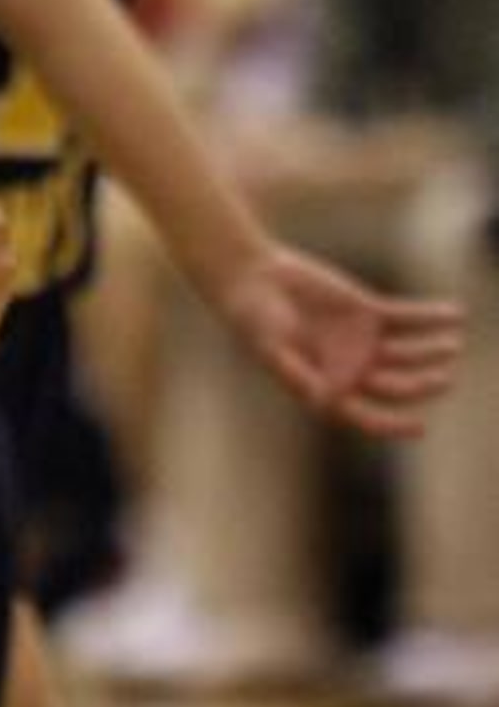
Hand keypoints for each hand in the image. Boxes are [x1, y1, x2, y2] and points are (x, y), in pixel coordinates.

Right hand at [216, 243, 465, 437]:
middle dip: (422, 384)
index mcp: (329, 389)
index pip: (369, 417)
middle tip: (444, 378)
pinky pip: (405, 317)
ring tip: (452, 344)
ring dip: (431, 351)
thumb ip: (300, 375)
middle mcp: (352, 370)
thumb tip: (328, 403)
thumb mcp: (272, 350)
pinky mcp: (368, 311)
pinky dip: (429, 316)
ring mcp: (363, 341)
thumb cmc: (254, 322)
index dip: (395, 425)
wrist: (253, 280)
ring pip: (407, 354)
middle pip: (397, 386)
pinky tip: (454, 314)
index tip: (419, 426)